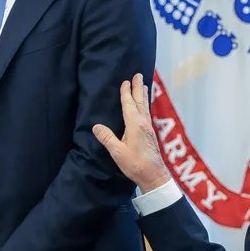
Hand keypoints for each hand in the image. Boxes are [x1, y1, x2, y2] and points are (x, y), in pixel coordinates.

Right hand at [92, 73, 171, 192]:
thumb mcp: (117, 152)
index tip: (125, 81)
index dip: (126, 92)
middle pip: (140, 101)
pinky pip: (147, 114)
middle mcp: (143, 123)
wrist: (154, 175)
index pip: (129, 104)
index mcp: (135, 124)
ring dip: (143, 95)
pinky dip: (145, 105)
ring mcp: (149, 128)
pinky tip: (145, 108)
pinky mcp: (150, 134)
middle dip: (138, 88)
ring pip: (145, 107)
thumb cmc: (135, 164)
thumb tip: (96, 126)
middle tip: (139, 75)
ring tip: (144, 85)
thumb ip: (107, 138)